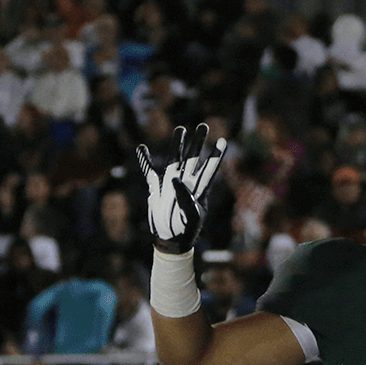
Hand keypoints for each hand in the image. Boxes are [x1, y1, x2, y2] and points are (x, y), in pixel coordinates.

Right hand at [138, 123, 225, 252]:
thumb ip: (184, 196)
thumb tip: (175, 178)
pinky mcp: (157, 188)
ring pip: (174, 159)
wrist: (171, 239)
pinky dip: (145, 161)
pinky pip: (150, 172)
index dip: (216, 155)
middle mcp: (186, 182)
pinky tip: (141, 149)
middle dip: (198, 142)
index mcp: (198, 189)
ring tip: (180, 129)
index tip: (223, 140)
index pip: (210, 169)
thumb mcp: (189, 215)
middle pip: (193, 158)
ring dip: (176, 145)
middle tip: (203, 125)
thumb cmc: (185, 229)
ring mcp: (171, 183)